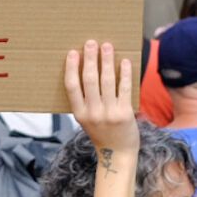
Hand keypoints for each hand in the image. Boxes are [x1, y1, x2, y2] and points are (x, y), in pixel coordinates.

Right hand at [64, 40, 135, 155]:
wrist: (118, 154)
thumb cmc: (102, 133)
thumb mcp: (86, 120)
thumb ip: (84, 100)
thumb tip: (85, 70)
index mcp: (79, 113)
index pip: (72, 86)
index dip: (72, 68)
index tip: (73, 53)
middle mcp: (92, 113)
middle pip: (90, 80)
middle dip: (91, 59)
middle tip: (91, 43)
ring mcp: (109, 114)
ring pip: (107, 81)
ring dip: (107, 61)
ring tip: (107, 46)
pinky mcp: (124, 113)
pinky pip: (124, 88)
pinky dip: (124, 73)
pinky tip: (125, 62)